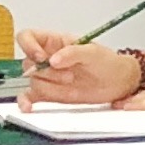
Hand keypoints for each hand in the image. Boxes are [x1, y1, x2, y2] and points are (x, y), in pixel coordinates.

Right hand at [16, 32, 141, 104]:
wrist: (118, 83)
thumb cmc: (107, 62)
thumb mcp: (93, 52)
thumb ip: (72, 53)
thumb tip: (53, 60)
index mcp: (54, 41)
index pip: (27, 37)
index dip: (28, 46)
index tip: (41, 58)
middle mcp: (47, 58)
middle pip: (28, 63)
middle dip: (48, 72)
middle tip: (69, 75)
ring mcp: (48, 77)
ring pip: (33, 81)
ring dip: (50, 87)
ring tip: (71, 84)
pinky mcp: (50, 93)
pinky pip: (30, 96)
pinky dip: (26, 101)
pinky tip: (28, 106)